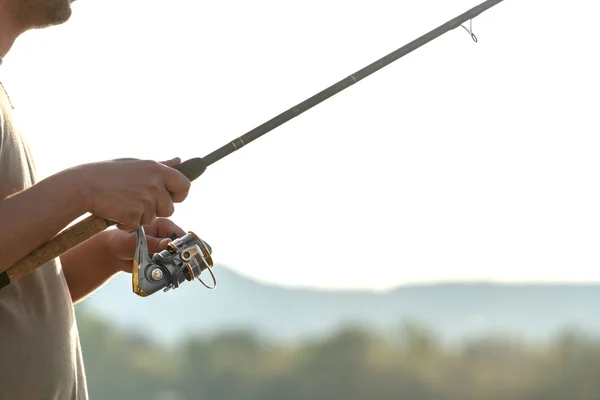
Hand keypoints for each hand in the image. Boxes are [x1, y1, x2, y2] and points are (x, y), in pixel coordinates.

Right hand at [71, 157, 190, 231]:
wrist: (83, 185)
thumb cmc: (107, 174)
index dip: (179, 195)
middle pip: (170, 209)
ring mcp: (145, 199)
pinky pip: (137, 226)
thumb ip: (160, 165)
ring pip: (152, 219)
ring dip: (140, 217)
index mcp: (157, 169)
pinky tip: (116, 212)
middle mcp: (154, 183)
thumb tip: (179, 160)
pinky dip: (127, 223)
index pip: (185, 185)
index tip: (171, 197)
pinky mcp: (135, 213)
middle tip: (137, 202)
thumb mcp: (135, 164)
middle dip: (156, 211)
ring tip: (124, 204)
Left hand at [105, 218, 185, 272]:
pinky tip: (161, 275)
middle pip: (181, 249)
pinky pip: (169, 268)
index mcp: (164, 226)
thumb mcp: (134, 240)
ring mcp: (165, 250)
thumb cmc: (120, 240)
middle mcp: (167, 237)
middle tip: (173, 267)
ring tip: (164, 272)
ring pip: (177, 260)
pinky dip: (167, 272)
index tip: (183, 256)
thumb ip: (151, 242)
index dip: (184, 245)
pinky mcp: (162, 261)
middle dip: (179, 259)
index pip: (181, 235)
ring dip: (172, 267)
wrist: (112, 254)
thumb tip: (168, 243)